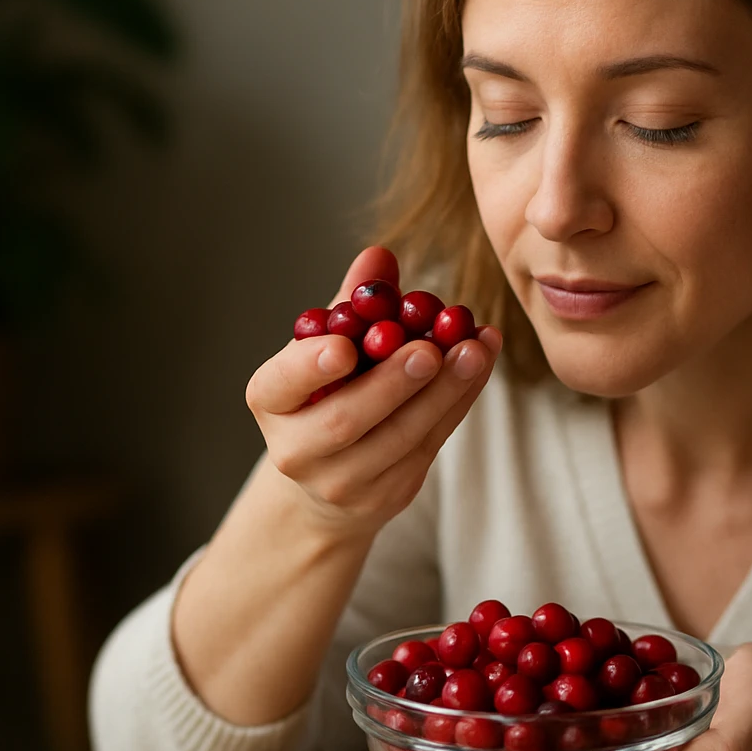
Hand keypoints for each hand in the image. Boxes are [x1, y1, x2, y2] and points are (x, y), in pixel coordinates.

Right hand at [244, 246, 500, 535]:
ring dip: (443, 391)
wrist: (332, 477)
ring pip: (398, 438)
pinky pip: (429, 445)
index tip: (343, 346)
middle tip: (430, 348)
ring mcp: (343, 481)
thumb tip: (379, 256)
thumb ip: (354, 304)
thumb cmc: (331, 392)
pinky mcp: (388, 494)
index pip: (280, 385)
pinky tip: (480, 363)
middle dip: (392, 382)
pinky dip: (459, 401)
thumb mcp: (332, 344)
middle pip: (345, 420)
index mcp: (271, 401)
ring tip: (473, 349)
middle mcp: (296, 449)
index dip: (307, 368)